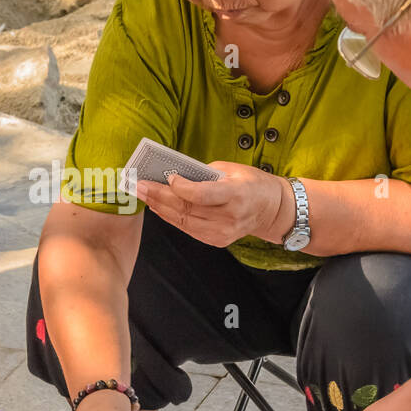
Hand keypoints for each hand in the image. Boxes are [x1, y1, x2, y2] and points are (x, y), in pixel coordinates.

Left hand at [134, 162, 292, 247]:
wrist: (271, 210)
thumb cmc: (252, 183)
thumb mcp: (234, 170)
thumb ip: (205, 174)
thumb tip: (174, 176)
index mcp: (237, 195)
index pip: (202, 195)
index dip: (181, 187)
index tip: (167, 177)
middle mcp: (229, 218)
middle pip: (187, 209)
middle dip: (160, 196)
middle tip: (139, 185)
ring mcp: (223, 233)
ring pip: (184, 221)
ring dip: (160, 208)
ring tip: (143, 194)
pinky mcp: (217, 241)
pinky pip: (188, 229)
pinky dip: (171, 218)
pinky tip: (158, 207)